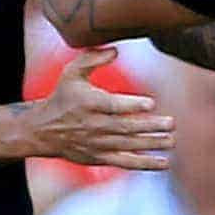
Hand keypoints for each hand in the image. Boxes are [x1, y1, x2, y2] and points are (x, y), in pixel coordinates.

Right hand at [24, 48, 172, 169]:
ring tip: (171, 140)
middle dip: (150, 126)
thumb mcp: (71, 73)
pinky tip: (164, 163)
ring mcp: (98, 144)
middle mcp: (94, 125)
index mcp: (88, 104)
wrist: (43, 130)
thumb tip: (116, 51)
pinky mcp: (100, 157)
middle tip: (171, 123)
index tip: (151, 103)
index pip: (113, 106)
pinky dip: (145, 164)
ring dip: (152, 144)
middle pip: (125, 127)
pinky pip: (126, 162)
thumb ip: (92, 58)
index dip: (132, 105)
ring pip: (129, 145)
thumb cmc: (62, 97)